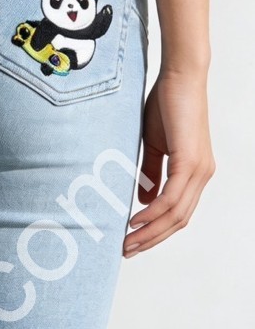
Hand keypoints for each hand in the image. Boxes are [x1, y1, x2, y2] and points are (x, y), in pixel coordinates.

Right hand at [123, 68, 214, 255]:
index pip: (178, 213)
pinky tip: (135, 220)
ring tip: (127, 242)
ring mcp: (199, 170)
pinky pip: (171, 199)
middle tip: (127, 250)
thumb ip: (151, 173)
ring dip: (150, 232)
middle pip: (178, 220)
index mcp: (195, 172)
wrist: (179, 77)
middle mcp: (202, 175)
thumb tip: (144, 200)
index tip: (133, 241)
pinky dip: (152, 214)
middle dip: (151, 239)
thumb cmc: (166, 104)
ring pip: (175, 214)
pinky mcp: (190, 163)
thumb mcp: (155, 145)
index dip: (157, 231)